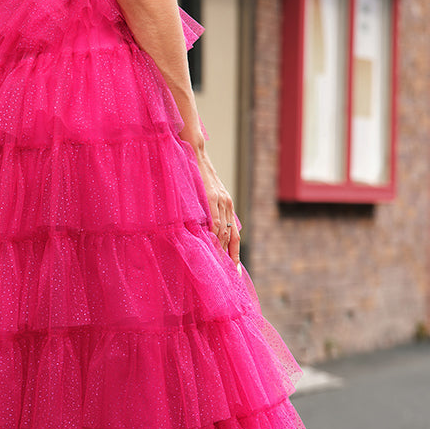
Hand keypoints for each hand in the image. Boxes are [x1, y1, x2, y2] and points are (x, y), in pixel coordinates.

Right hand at [191, 146, 239, 263]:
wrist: (195, 151)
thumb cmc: (194, 173)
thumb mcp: (203, 194)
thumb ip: (206, 210)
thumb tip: (200, 228)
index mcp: (227, 206)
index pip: (234, 237)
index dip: (234, 256)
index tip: (234, 273)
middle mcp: (227, 205)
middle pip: (231, 238)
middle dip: (230, 258)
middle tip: (229, 277)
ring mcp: (221, 201)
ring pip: (224, 232)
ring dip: (221, 251)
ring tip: (218, 268)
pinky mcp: (212, 197)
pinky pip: (215, 221)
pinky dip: (214, 235)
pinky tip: (211, 247)